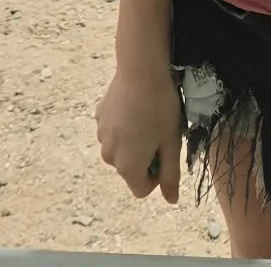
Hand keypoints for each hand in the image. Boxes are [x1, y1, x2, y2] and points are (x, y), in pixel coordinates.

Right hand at [97, 64, 184, 202]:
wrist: (141, 69)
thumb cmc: (160, 107)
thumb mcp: (171, 143)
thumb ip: (170, 176)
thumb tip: (171, 201)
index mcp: (127, 166)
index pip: (142, 189)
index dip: (158, 175)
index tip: (165, 151)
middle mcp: (109, 156)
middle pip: (130, 169)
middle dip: (145, 156)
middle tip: (160, 131)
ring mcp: (100, 135)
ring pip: (121, 149)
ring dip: (134, 141)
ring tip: (147, 117)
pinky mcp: (98, 117)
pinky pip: (114, 131)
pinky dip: (125, 125)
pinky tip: (135, 107)